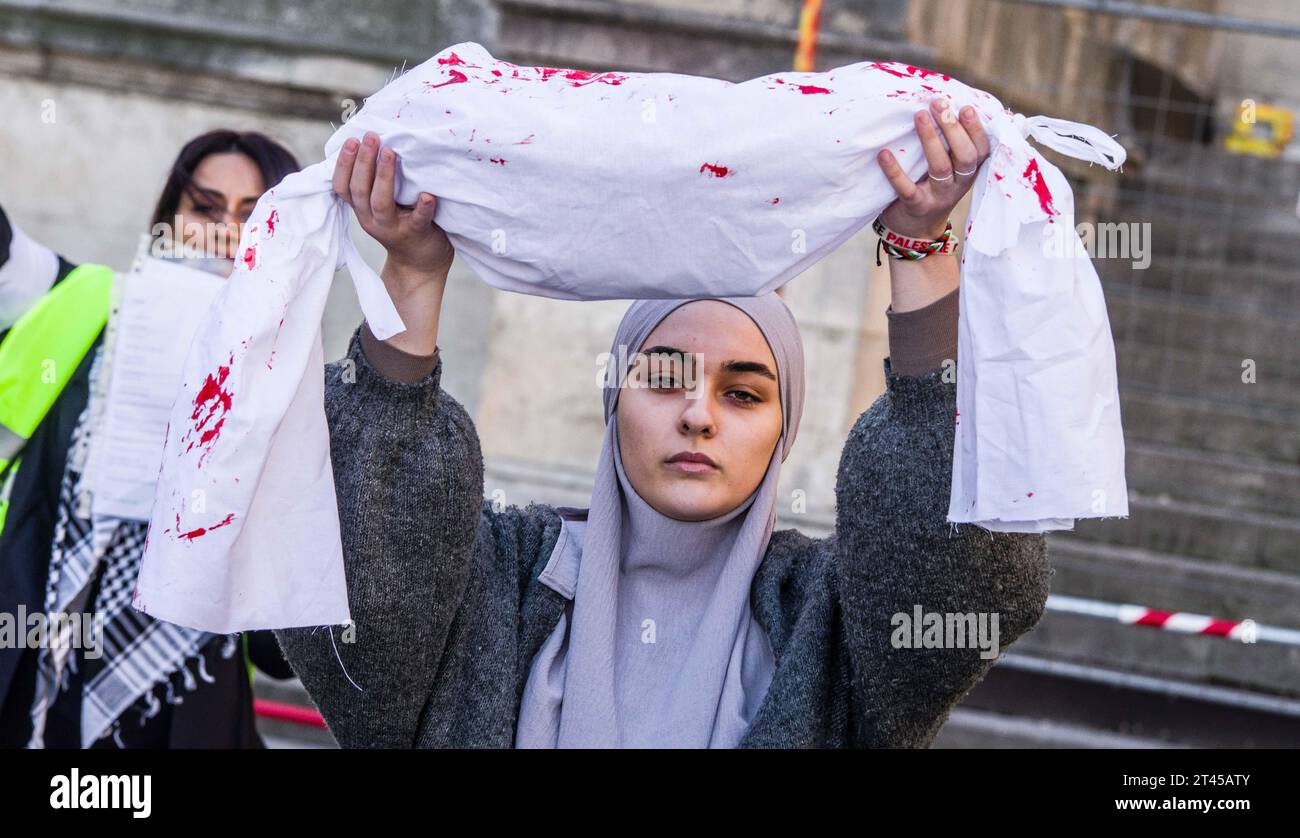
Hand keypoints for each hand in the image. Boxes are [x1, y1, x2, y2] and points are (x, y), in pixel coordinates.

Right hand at [332, 131, 454, 288]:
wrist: (419, 264)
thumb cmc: (401, 224)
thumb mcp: (379, 206)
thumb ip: (373, 185)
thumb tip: (372, 144)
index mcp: (362, 210)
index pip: (343, 187)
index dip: (344, 164)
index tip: (352, 140)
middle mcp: (372, 220)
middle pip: (360, 190)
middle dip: (363, 162)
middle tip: (371, 137)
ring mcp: (394, 228)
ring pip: (381, 203)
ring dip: (384, 176)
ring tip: (390, 152)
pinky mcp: (417, 234)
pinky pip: (418, 220)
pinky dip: (423, 207)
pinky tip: (427, 195)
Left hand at [876, 97, 990, 239]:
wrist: (916, 232)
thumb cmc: (930, 188)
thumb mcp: (948, 170)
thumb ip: (950, 146)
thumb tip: (943, 105)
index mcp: (968, 172)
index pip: (981, 150)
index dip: (976, 130)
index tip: (965, 107)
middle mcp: (958, 185)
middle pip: (964, 156)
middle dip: (953, 129)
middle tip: (939, 104)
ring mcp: (938, 197)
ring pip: (941, 168)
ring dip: (930, 140)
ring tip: (919, 116)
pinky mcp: (915, 207)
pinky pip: (906, 188)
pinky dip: (894, 171)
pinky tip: (884, 153)